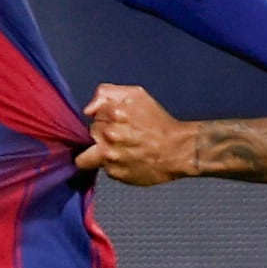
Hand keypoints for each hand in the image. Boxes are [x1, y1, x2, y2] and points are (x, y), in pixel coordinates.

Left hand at [76, 84, 193, 185]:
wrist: (178, 150)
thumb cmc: (159, 123)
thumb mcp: (136, 95)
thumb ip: (106, 93)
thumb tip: (88, 110)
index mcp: (115, 113)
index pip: (94, 115)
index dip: (105, 117)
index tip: (118, 121)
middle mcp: (111, 135)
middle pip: (92, 133)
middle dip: (103, 133)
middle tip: (123, 135)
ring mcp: (112, 156)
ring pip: (93, 152)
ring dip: (105, 150)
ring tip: (125, 149)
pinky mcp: (116, 174)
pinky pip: (105, 168)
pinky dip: (114, 164)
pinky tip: (129, 160)